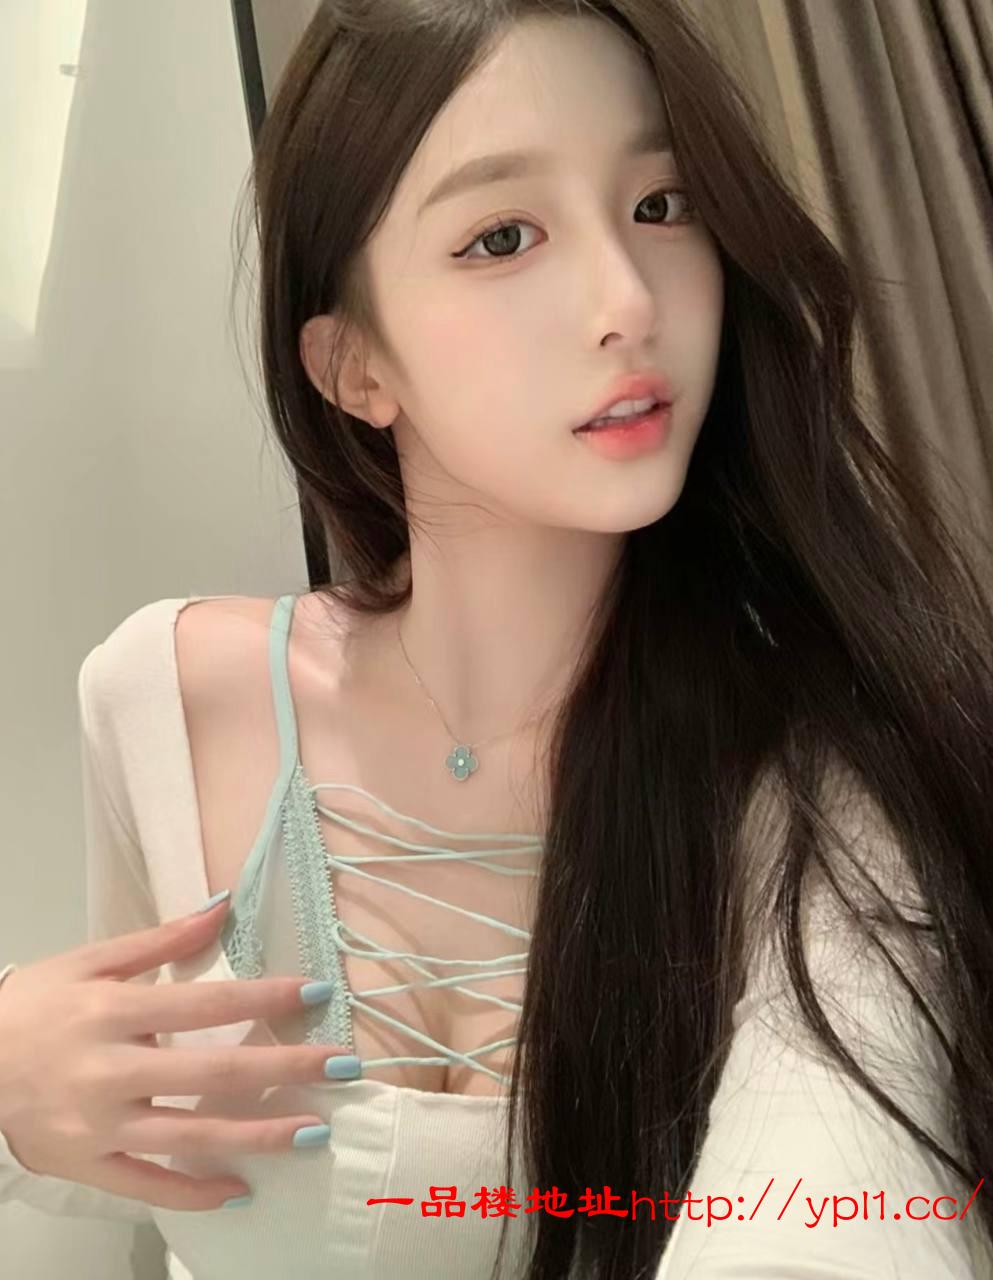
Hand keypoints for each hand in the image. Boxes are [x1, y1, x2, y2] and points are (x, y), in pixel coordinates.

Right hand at [0, 895, 353, 1210]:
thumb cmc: (35, 1006)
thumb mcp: (91, 960)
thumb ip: (161, 939)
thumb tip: (222, 905)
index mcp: (113, 1011)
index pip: (204, 1004)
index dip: (264, 997)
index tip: (317, 994)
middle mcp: (109, 1072)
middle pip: (211, 1073)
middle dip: (283, 1069)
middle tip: (344, 1065)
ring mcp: (98, 1127)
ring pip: (189, 1138)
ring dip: (258, 1137)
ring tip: (315, 1133)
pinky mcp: (86, 1166)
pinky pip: (147, 1188)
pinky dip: (194, 1194)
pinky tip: (241, 1190)